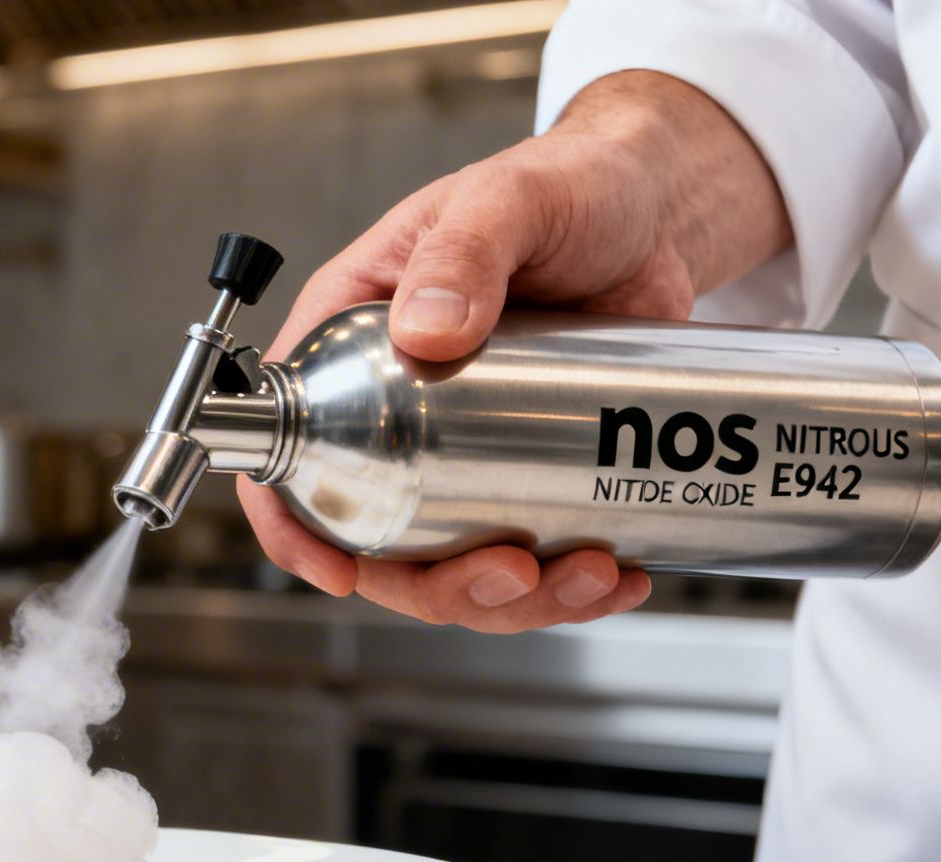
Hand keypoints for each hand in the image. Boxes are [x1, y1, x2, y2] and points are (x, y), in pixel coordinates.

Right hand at [239, 70, 789, 632]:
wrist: (655, 210)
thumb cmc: (563, 183)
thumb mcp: (507, 200)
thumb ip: (463, 252)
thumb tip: (422, 329)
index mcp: (352, 337)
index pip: (285, 447)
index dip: (293, 524)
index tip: (337, 570)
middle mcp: (393, 406)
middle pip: (376, 536)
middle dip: (440, 583)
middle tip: (510, 570)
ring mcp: (462, 447)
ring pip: (455, 559)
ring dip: (515, 599)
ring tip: (590, 573)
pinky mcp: (530, 465)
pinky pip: (527, 551)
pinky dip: (570, 585)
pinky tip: (623, 571)